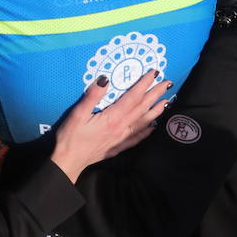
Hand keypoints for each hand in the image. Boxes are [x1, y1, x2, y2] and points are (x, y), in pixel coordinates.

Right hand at [50, 70, 170, 183]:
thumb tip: (105, 79)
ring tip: (167, 102)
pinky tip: (153, 128)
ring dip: (155, 111)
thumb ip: (92, 96)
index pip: (132, 97)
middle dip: (155, 94)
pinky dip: (147, 132)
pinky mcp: (117, 147)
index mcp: (112, 118)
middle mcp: (121, 128)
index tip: (154, 73)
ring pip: (143, 123)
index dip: (144, 84)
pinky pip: (136, 138)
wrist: (68, 162)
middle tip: (168, 84)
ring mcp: (121, 139)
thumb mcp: (77, 114)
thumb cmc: (70, 138)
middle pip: (142, 108)